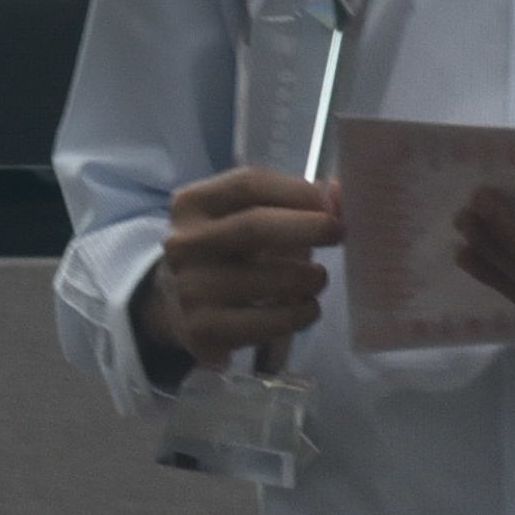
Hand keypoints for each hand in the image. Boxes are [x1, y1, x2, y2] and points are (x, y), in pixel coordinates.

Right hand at [134, 166, 338, 381]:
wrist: (174, 303)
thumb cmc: (224, 250)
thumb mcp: (242, 216)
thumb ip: (288, 201)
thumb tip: (340, 193)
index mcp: (192, 204)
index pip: (248, 185)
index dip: (296, 191)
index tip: (329, 203)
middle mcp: (184, 244)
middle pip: (254, 227)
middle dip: (308, 228)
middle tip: (338, 233)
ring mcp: (192, 289)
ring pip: (269, 280)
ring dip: (308, 277)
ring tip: (318, 278)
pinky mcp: (205, 329)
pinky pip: (268, 322)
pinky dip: (299, 314)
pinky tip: (306, 307)